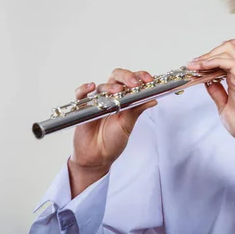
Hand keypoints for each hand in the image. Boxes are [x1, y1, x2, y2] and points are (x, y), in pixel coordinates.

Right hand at [68, 68, 157, 196]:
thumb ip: (138, 110)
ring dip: (110, 86)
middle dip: (127, 76)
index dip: (140, 77)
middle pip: (117, 77)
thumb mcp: (128, 125)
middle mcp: (111, 97)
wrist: (98, 158)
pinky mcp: (83, 109)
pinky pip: (81, 95)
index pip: (132, 81)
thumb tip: (153, 99)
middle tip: (134, 83)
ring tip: (117, 91)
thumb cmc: (113, 141)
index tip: (149, 80)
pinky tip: (91, 87)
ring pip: (102, 86)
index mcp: (124, 99)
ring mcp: (97, 101)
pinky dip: (84, 89)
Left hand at [187, 40, 234, 174]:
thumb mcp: (223, 107)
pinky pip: (230, 63)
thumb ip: (216, 93)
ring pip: (228, 51)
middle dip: (207, 53)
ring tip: (197, 64)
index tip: (192, 66)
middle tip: (194, 63)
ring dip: (209, 55)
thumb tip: (207, 82)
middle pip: (226, 49)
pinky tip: (205, 66)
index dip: (206, 60)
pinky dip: (215, 61)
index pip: (222, 59)